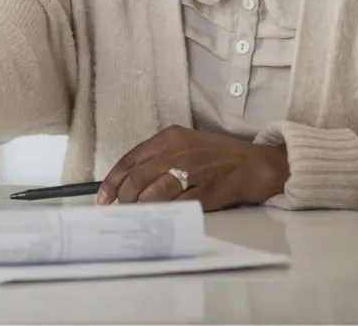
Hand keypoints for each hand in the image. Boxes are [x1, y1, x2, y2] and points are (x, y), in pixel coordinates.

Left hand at [97, 125, 289, 210]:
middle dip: (124, 197)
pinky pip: (176, 204)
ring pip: (153, 191)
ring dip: (140, 207)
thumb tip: (129, 183)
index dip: (113, 180)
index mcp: (168, 138)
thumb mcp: (184, 146)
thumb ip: (158, 159)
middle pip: (138, 177)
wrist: (253, 165)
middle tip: (119, 211)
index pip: (131, 158)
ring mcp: (191, 169)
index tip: (103, 197)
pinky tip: (156, 219)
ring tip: (135, 216)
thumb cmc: (217, 157)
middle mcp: (176, 151)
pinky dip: (162, 213)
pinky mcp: (204, 189)